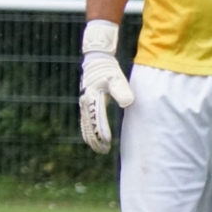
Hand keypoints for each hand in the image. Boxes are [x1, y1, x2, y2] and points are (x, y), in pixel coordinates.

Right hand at [77, 19, 134, 153]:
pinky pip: (84, 122)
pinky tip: (92, 140)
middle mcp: (86, 102)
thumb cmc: (109, 70)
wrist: (96, 61)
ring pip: (85, 126)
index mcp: (93, 97)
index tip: (107, 141)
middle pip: (88, 125)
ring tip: (100, 150)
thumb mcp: (117, 79)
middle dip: (95, 139)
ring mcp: (84, 104)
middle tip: (105, 150)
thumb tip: (127, 103)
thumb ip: (122, 91)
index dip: (101, 130)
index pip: (97, 118)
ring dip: (91, 138)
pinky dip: (87, 132)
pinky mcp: (85, 105)